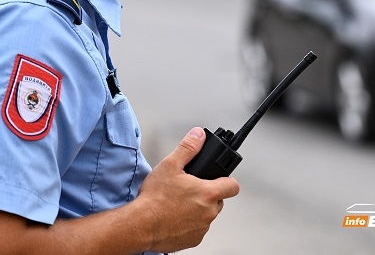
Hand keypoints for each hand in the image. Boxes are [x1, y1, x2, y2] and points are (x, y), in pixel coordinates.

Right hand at [135, 127, 239, 252]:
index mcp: (208, 193)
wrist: (141, 225)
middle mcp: (210, 212)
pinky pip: (197, 229)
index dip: (227, 180)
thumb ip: (188, 148)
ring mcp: (202, 228)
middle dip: (206, 194)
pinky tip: (174, 216)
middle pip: (217, 200)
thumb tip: (199, 135)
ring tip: (177, 203)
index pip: (233, 186)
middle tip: (188, 190)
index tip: (220, 179)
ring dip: (197, 209)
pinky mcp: (194, 240)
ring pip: (206, 215)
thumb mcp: (170, 165)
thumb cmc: (155, 198)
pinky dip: (189, 223)